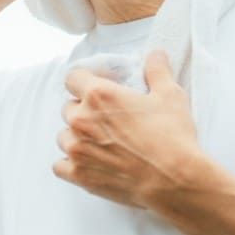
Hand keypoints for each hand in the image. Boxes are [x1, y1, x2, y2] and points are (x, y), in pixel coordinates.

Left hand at [55, 50, 211, 208]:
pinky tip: (88, 163)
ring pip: (63, 137)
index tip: (95, 88)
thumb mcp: (170, 96)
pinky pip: (59, 166)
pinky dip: (70, 164)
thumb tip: (155, 54)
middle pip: (68, 108)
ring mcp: (77, 149)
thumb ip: (157, 71)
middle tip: (106, 120)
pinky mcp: (79, 174)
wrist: (175, 180)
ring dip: (76, 138)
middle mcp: (81, 120)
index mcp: (99, 95)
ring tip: (100, 143)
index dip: (84, 81)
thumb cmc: (172, 137)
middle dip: (83, 111)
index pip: (72, 78)